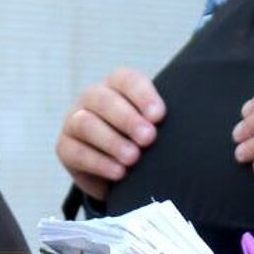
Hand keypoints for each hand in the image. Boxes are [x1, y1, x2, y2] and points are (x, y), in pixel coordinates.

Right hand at [55, 68, 164, 200]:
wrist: (116, 172)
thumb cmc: (141, 142)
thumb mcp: (153, 127)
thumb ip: (161, 123)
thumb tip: (189, 128)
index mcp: (116, 86)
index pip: (126, 80)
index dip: (142, 96)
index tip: (159, 116)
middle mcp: (91, 98)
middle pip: (103, 100)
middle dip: (127, 119)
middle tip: (148, 138)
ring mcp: (73, 121)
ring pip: (86, 124)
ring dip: (112, 141)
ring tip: (133, 158)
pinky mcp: (64, 147)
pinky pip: (77, 152)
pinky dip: (100, 163)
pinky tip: (119, 173)